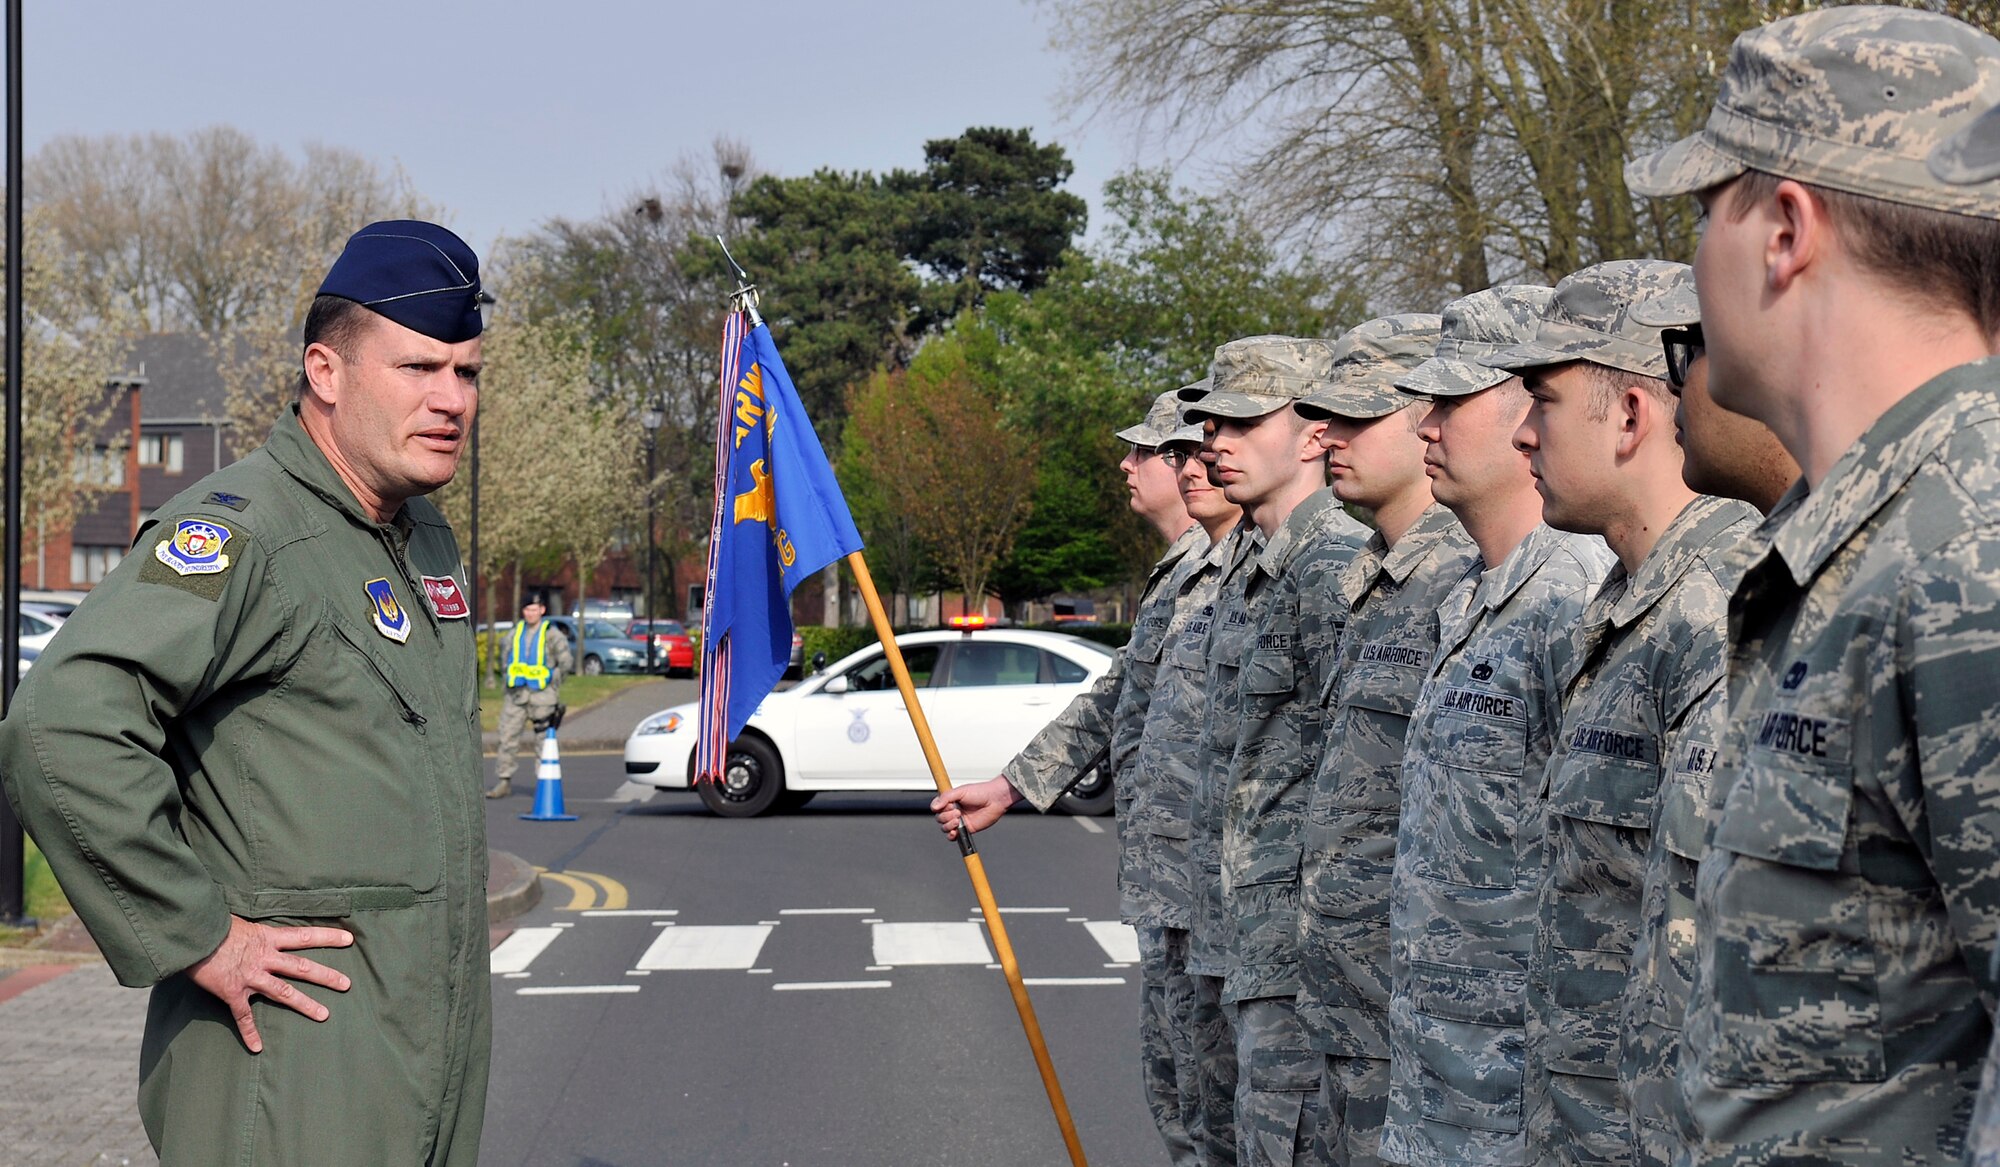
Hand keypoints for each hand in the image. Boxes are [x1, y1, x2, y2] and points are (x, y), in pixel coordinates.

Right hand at [187, 915, 353, 1053]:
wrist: (190, 936)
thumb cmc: (212, 924)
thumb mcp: (239, 921)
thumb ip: (253, 930)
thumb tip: (255, 929)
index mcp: (268, 937)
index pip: (304, 936)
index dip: (327, 937)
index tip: (349, 940)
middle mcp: (264, 958)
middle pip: (302, 967)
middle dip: (326, 976)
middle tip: (347, 984)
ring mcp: (251, 977)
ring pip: (284, 993)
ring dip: (305, 1004)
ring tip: (325, 1015)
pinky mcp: (233, 993)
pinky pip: (244, 1017)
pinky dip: (250, 1033)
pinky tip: (257, 1048)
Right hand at [931, 776, 1022, 839]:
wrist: (995, 800)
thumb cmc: (980, 792)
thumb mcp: (961, 791)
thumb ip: (946, 797)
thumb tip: (934, 806)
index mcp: (950, 801)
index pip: (936, 807)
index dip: (939, 808)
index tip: (947, 806)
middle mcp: (953, 811)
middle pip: (939, 818)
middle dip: (946, 816)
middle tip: (958, 812)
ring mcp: (959, 821)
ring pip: (944, 827)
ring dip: (948, 825)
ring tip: (959, 819)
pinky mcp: (965, 829)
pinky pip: (953, 836)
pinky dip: (951, 835)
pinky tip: (954, 831)